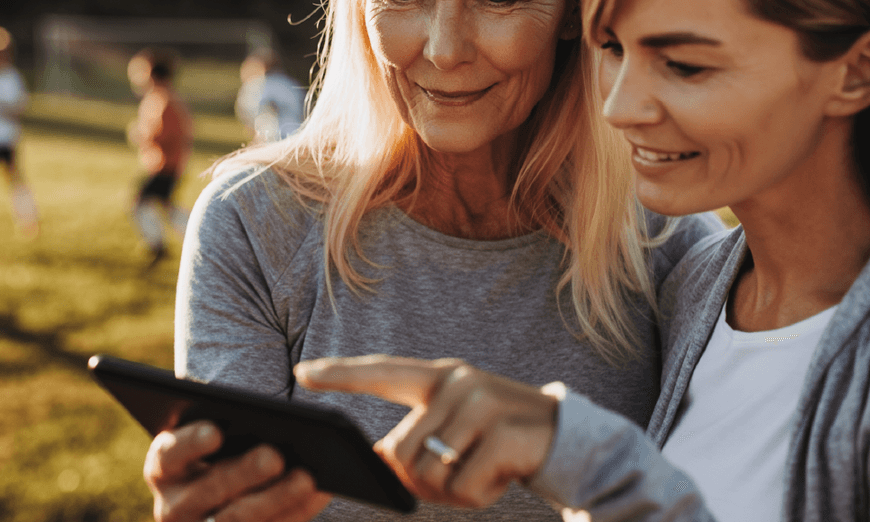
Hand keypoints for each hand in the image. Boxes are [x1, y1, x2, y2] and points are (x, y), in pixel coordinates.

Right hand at [143, 420, 331, 521]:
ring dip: (276, 498)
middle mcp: (175, 506)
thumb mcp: (209, 432)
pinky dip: (297, 512)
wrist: (222, 488)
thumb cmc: (218, 446)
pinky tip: (320, 492)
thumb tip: (264, 410)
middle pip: (209, 491)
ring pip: (238, 520)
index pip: (168, 456)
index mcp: (163, 468)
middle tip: (274, 455)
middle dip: (244, 473)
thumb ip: (223, 421)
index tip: (216, 431)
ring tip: (307, 477)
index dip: (190, 444)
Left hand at [295, 355, 560, 508]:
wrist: (568, 439)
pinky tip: (500, 479)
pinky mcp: (502, 434)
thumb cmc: (499, 440)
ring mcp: (481, 404)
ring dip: (451, 492)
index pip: (381, 372)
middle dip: (420, 481)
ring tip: (481, 473)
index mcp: (440, 378)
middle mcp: (457, 382)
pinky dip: (478, 497)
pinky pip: (464, 488)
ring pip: (429, 473)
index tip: (302, 373)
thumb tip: (377, 461)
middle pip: (400, 451)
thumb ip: (418, 438)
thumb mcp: (458, 430)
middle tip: (457, 475)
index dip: (340, 375)